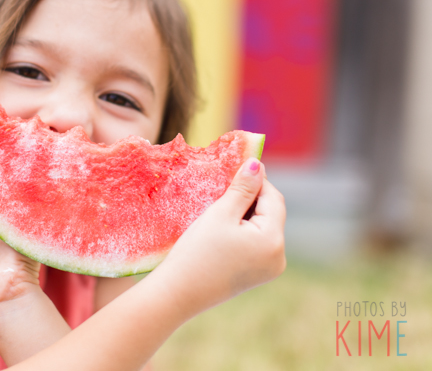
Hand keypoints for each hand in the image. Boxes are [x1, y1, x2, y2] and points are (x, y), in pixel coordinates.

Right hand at [153, 157, 285, 318]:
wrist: (178, 293)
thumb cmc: (196, 251)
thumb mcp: (220, 214)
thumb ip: (242, 188)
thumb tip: (258, 164)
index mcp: (274, 241)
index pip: (273, 198)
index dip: (256, 180)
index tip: (234, 169)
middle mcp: (279, 257)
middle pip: (270, 213)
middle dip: (250, 198)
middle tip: (222, 188)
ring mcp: (269, 268)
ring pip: (263, 227)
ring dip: (245, 213)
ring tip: (219, 208)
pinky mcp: (257, 274)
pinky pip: (256, 242)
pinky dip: (243, 230)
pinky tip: (221, 228)